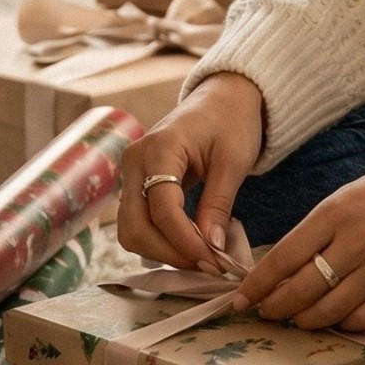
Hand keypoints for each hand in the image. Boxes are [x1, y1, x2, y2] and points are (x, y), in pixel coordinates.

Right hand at [116, 72, 265, 270]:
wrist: (222, 98)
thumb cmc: (232, 121)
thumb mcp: (234, 161)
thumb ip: (218, 204)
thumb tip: (212, 249)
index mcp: (159, 148)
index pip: (162, 209)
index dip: (186, 241)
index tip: (214, 261)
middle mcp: (134, 161)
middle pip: (136, 226)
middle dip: (170, 253)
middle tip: (209, 266)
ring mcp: (130, 173)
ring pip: (131, 231)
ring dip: (162, 252)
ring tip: (201, 258)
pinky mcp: (136, 184)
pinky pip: (138, 223)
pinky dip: (159, 241)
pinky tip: (189, 246)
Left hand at [231, 155, 364, 332]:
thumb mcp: (342, 200)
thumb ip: (312, 235)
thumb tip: (278, 273)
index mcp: (336, 214)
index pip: (284, 257)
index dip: (257, 284)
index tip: (241, 299)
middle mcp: (357, 243)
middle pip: (302, 290)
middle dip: (275, 307)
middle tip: (266, 311)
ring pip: (329, 311)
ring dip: (304, 320)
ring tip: (295, 318)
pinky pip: (363, 319)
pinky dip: (342, 323)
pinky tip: (334, 318)